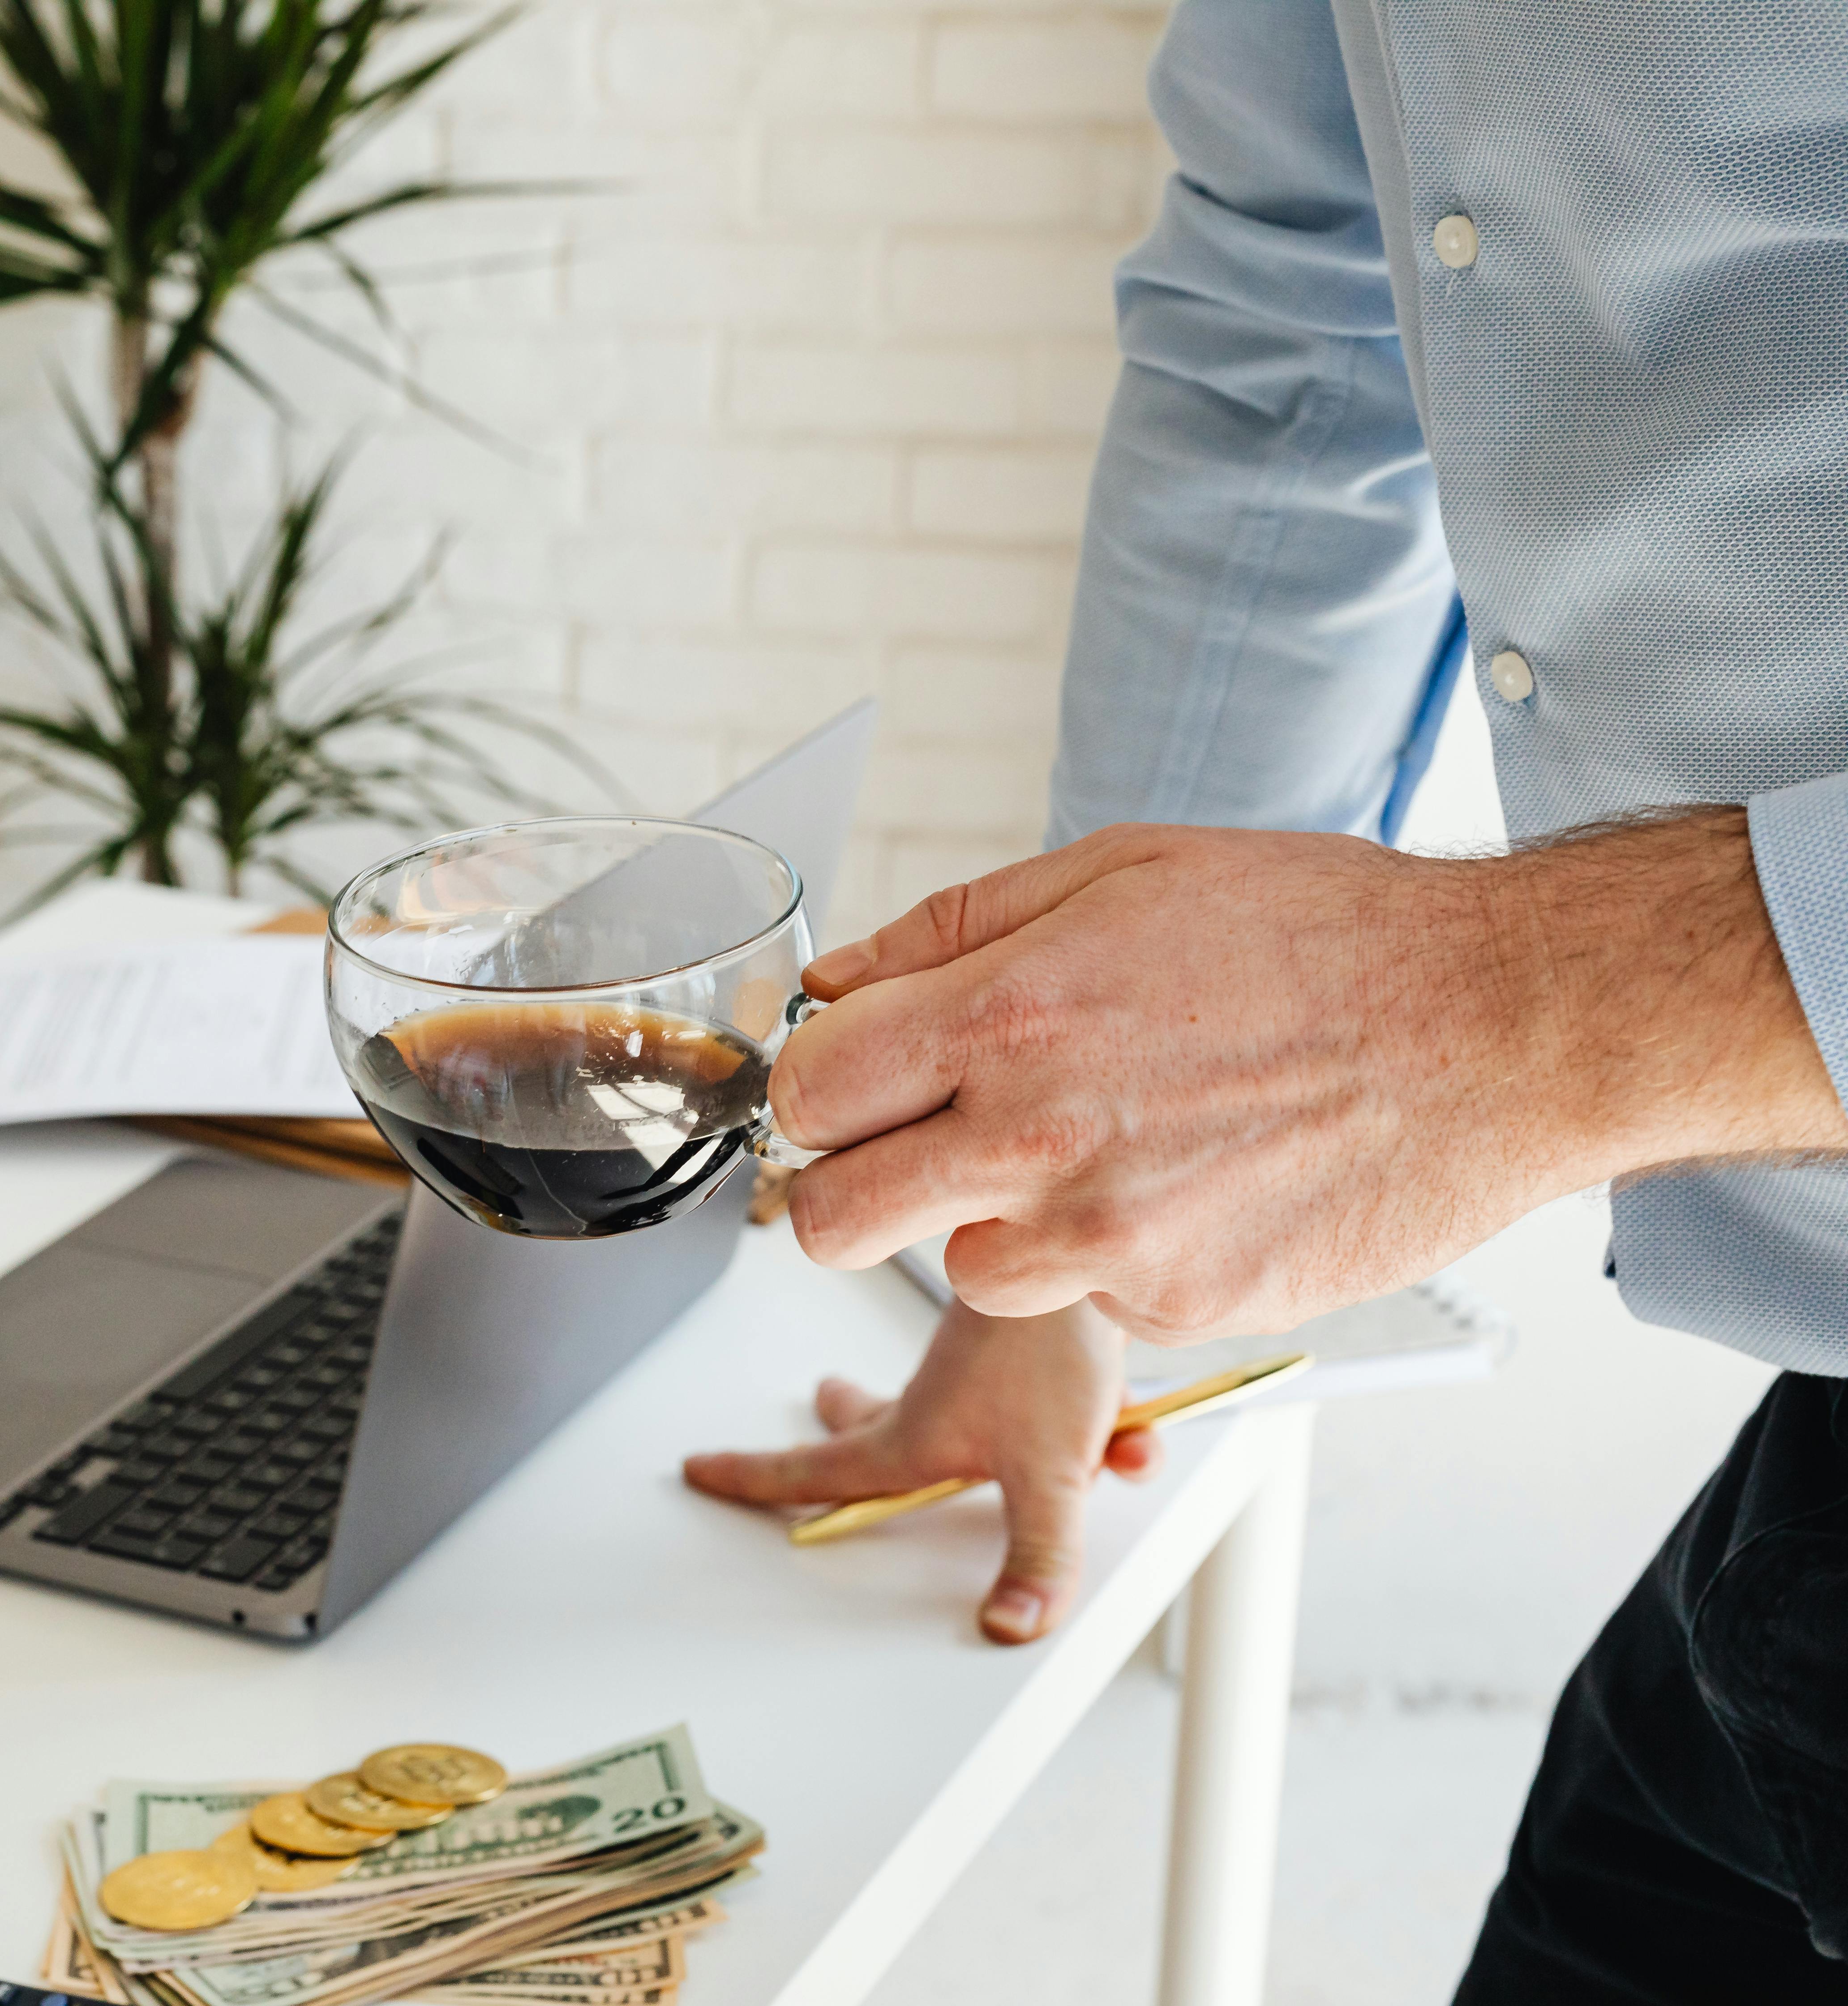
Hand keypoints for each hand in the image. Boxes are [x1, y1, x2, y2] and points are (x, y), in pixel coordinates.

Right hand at [683, 1299, 1159, 1642]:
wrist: (1087, 1252)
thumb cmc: (1045, 1343)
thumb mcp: (1049, 1470)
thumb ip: (1040, 1555)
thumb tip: (1012, 1626)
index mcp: (912, 1439)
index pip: (815, 1471)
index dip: (752, 1479)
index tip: (701, 1467)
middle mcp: (937, 1406)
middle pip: (873, 1425)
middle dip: (844, 1424)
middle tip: (820, 1404)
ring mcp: (980, 1377)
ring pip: (960, 1413)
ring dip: (981, 1435)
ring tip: (1004, 1452)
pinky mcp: (1029, 1356)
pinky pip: (1050, 1411)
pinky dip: (1091, 1430)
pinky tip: (1132, 1440)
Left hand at [764, 815, 1841, 1338]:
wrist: (1493, 1028)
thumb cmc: (1320, 936)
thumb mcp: (1119, 870)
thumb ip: (949, 932)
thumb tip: (833, 979)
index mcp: (1008, 1015)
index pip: (807, 1093)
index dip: (815, 1090)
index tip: (850, 1084)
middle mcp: (1039, 1136)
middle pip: (829, 1221)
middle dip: (849, 1188)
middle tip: (914, 1149)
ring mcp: (1107, 1238)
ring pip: (954, 1272)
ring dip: (990, 1224)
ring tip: (1092, 1150)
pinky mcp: (1176, 1306)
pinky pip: (1079, 1300)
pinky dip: (1104, 1257)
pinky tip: (1184, 1183)